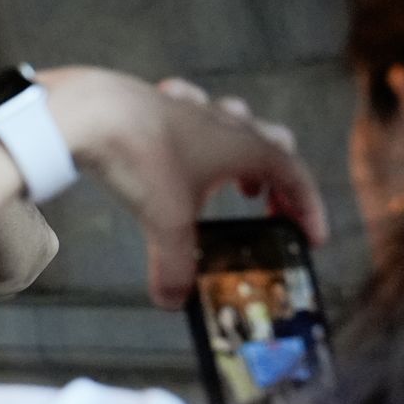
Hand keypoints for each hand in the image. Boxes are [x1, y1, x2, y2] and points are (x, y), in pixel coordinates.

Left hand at [39, 67, 327, 307]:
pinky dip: (194, 130)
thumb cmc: (142, 157)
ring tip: (233, 180)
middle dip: (278, 178)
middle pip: (272, 144)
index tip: (311, 237)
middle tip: (269, 206)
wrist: (92, 111)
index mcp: (245, 148)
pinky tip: (179, 143)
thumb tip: (173, 301)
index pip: (295, 176)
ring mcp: (192, 108)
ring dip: (240, 151)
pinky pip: (189, 110)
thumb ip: (176, 266)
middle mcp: (226, 123)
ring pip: (234, 122)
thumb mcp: (167, 221)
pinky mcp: (156, 103)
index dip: (308, 208)